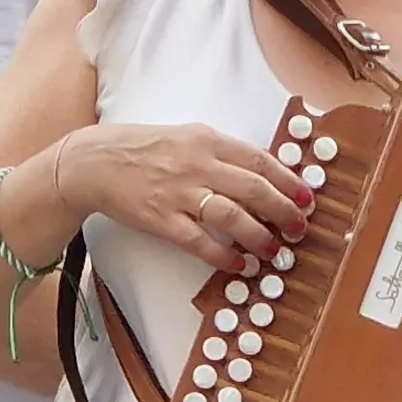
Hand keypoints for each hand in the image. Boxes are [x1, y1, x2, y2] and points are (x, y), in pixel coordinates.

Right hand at [47, 125, 310, 273]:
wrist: (94, 162)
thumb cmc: (142, 148)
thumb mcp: (185, 136)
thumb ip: (219, 152)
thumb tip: (259, 173)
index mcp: (206, 140)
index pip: (259, 159)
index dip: (287, 180)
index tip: (307, 196)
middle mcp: (196, 164)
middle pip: (253, 189)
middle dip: (284, 210)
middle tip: (300, 227)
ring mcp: (178, 193)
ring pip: (232, 216)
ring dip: (259, 236)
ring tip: (275, 250)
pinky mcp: (161, 219)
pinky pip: (200, 242)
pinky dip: (224, 255)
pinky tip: (239, 264)